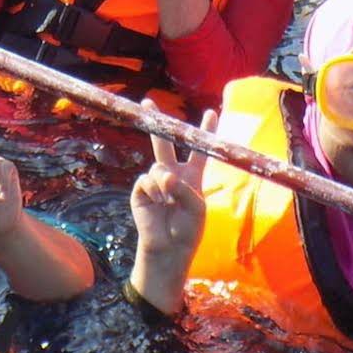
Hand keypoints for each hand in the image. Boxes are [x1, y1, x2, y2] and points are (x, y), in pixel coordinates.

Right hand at [128, 107, 214, 312]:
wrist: (168, 248)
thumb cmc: (187, 229)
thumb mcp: (196, 206)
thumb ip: (182, 186)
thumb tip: (162, 175)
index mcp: (192, 176)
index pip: (200, 150)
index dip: (205, 132)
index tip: (212, 112)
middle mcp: (173, 174)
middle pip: (166, 143)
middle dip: (158, 123)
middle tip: (148, 103)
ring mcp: (155, 181)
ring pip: (158, 165)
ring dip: (165, 183)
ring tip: (168, 201)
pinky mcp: (141, 190)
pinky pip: (147, 179)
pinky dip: (154, 190)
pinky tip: (158, 202)